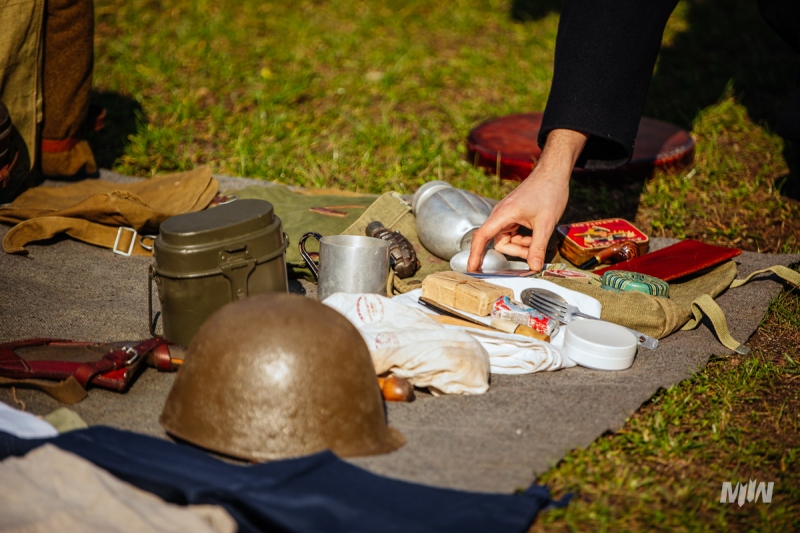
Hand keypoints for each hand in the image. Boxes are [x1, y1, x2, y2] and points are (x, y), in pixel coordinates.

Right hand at [467, 128, 587, 271]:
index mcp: (503, 214)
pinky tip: (536, 234)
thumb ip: (538, 247)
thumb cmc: (548, 192)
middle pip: (499, 242)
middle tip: (534, 253)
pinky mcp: (513, 215)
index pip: (482, 237)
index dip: (475, 254)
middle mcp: (500, 215)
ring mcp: (506, 215)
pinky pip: (513, 234)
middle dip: (516, 251)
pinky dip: (524, 238)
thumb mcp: (545, 223)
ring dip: (521, 245)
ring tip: (538, 238)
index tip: (471, 270)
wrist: (553, 173)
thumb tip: (534, 268)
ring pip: (507, 239)